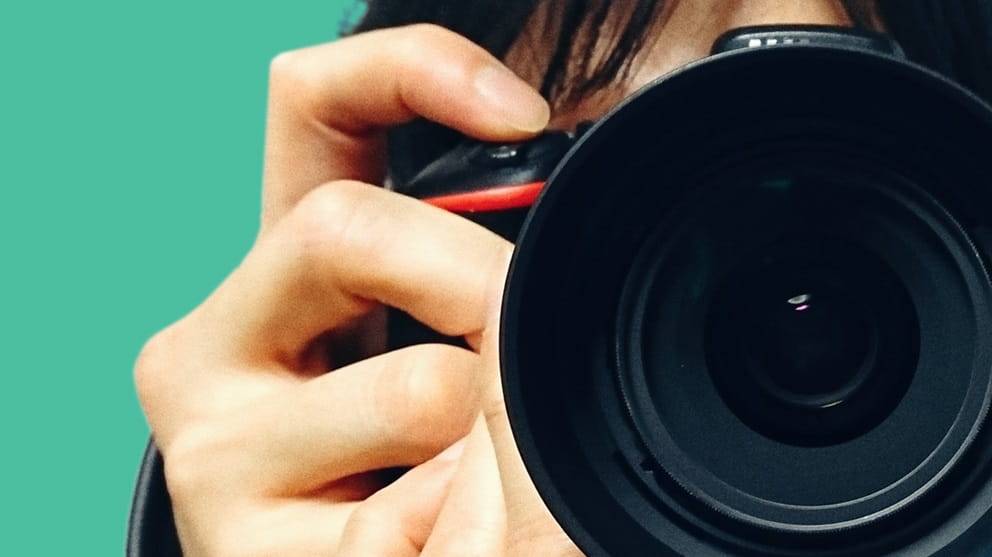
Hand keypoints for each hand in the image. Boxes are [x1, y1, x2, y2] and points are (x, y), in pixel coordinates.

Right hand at [135, 23, 577, 554]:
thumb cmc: (401, 460)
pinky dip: (462, 522)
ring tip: (462, 480)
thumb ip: (464, 275)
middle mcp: (221, 339)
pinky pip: (417, 507)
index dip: (412, 74)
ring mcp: (214, 439)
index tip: (521, 112)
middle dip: (469, 282)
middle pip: (340, 227)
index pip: (313, 107)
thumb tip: (539, 220)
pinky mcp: (232, 534)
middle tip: (514, 356)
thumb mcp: (438, 340)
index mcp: (284, 270)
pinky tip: (428, 538)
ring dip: (486, 435)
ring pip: (419, 386)